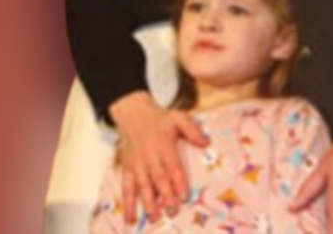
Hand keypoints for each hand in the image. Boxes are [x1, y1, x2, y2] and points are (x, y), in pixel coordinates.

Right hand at [109, 91, 208, 223]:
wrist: (133, 114)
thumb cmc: (159, 119)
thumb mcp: (178, 117)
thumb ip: (192, 130)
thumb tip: (206, 142)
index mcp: (163, 144)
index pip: (172, 166)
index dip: (178, 181)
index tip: (184, 196)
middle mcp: (149, 156)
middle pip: (158, 178)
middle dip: (165, 196)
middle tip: (173, 211)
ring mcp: (136, 164)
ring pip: (142, 185)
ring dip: (148, 202)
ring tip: (155, 217)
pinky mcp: (126, 168)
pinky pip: (126, 187)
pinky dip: (128, 203)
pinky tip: (130, 217)